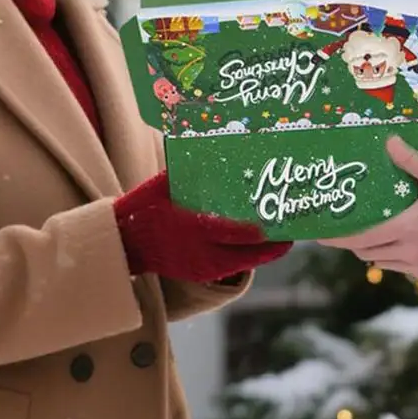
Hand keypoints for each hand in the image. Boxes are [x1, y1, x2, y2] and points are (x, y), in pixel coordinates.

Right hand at [116, 172, 290, 284]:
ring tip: (282, 240)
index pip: (232, 232)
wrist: (125, 244)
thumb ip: (186, 170)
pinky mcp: (200, 274)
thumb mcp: (162, 185)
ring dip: (263, 254)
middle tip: (292, 233)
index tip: (277, 224)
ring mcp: (201, 267)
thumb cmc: (144, 209)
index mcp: (192, 228)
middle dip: (272, 247)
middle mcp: (201, 251)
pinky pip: (231, 268)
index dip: (258, 231)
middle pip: (246, 254)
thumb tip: (207, 144)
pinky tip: (258, 249)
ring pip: (242, 263)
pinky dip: (247, 258)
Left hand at [318, 137, 417, 282]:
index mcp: (403, 229)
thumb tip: (389, 142)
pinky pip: (404, 269)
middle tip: (349, 231)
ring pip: (385, 263)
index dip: (337, 239)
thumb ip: (410, 160)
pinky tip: (403, 244)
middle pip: (367, 253)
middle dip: (355, 243)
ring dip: (375, 252)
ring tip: (376, 235)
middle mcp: (407, 252)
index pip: (359, 238)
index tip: (321, 237)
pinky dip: (396, 259)